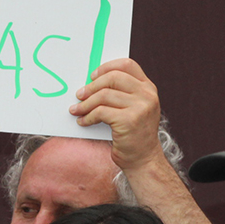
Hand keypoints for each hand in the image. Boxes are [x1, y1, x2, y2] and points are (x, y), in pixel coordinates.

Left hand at [69, 57, 162, 171]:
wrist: (143, 159)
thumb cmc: (132, 132)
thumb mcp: (132, 107)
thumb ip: (119, 92)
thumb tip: (89, 80)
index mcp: (148, 88)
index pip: (127, 64)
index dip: (106, 67)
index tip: (92, 76)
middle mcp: (147, 95)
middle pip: (112, 77)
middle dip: (91, 86)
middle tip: (79, 95)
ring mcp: (141, 107)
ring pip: (103, 95)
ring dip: (85, 104)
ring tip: (77, 110)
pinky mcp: (130, 120)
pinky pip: (100, 112)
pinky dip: (87, 116)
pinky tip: (83, 122)